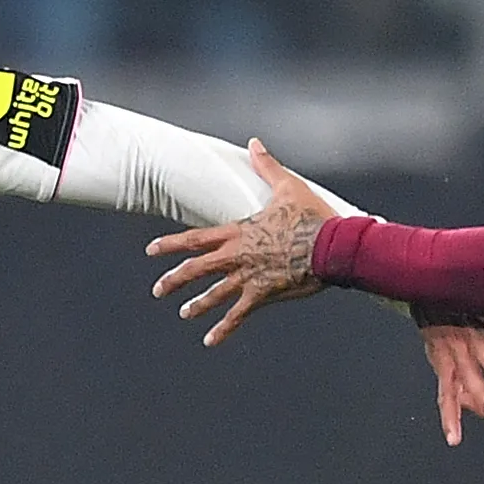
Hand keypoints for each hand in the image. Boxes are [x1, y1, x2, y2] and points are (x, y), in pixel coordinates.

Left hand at [145, 139, 330, 345]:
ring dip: (196, 305)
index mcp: (240, 231)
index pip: (196, 239)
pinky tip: (209, 340)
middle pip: (197, 268)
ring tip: (184, 313)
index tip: (152, 250)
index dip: (172, 244)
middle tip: (158, 290)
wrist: (332, 246)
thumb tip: (254, 144)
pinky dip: (223, 328)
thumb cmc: (313, 216)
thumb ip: (267, 166)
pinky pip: (238, 315)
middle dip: (175, 280)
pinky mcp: (263, 294)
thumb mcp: (287, 187)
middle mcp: (238, 255)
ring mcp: (249, 276)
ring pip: (214, 293)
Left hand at [422, 321, 483, 445]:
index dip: (450, 417)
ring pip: (478, 351)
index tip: (454, 439)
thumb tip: (467, 407)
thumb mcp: (441, 362)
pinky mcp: (476, 313)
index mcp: (444, 365)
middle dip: (480, 394)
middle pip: (467, 376)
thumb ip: (456, 385)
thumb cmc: (439, 334)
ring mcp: (466, 333)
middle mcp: (454, 351)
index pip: (446, 396)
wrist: (429, 297)